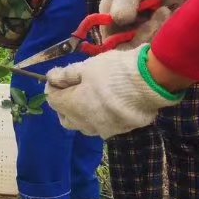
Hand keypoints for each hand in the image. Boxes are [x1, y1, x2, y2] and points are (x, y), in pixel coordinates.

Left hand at [46, 46, 177, 138]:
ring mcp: (102, 129)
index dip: (53, 87)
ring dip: (80, 113)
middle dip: (64, 104)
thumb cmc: (113, 72)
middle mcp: (84, 123)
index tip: (58, 76)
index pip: (53, 100)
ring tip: (88, 97)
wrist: (149, 84)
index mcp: (72, 106)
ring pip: (82, 125)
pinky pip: (100, 126)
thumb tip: (50, 78)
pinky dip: (97, 117)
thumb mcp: (87, 67)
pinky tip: (104, 104)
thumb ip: (66, 74)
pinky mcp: (118, 130)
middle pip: (65, 117)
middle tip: (71, 87)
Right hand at [99, 0, 195, 42]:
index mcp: (109, 18)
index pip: (109, 42)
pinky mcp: (157, 36)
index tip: (136, 30)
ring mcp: (141, 34)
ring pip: (145, 47)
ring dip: (157, 30)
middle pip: (129, 48)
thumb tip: (119, 21)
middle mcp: (123, 29)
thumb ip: (123, 2)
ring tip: (165, 10)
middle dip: (144, 34)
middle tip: (158, 14)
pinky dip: (166, 32)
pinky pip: (160, 45)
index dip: (122, 42)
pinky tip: (169, 15)